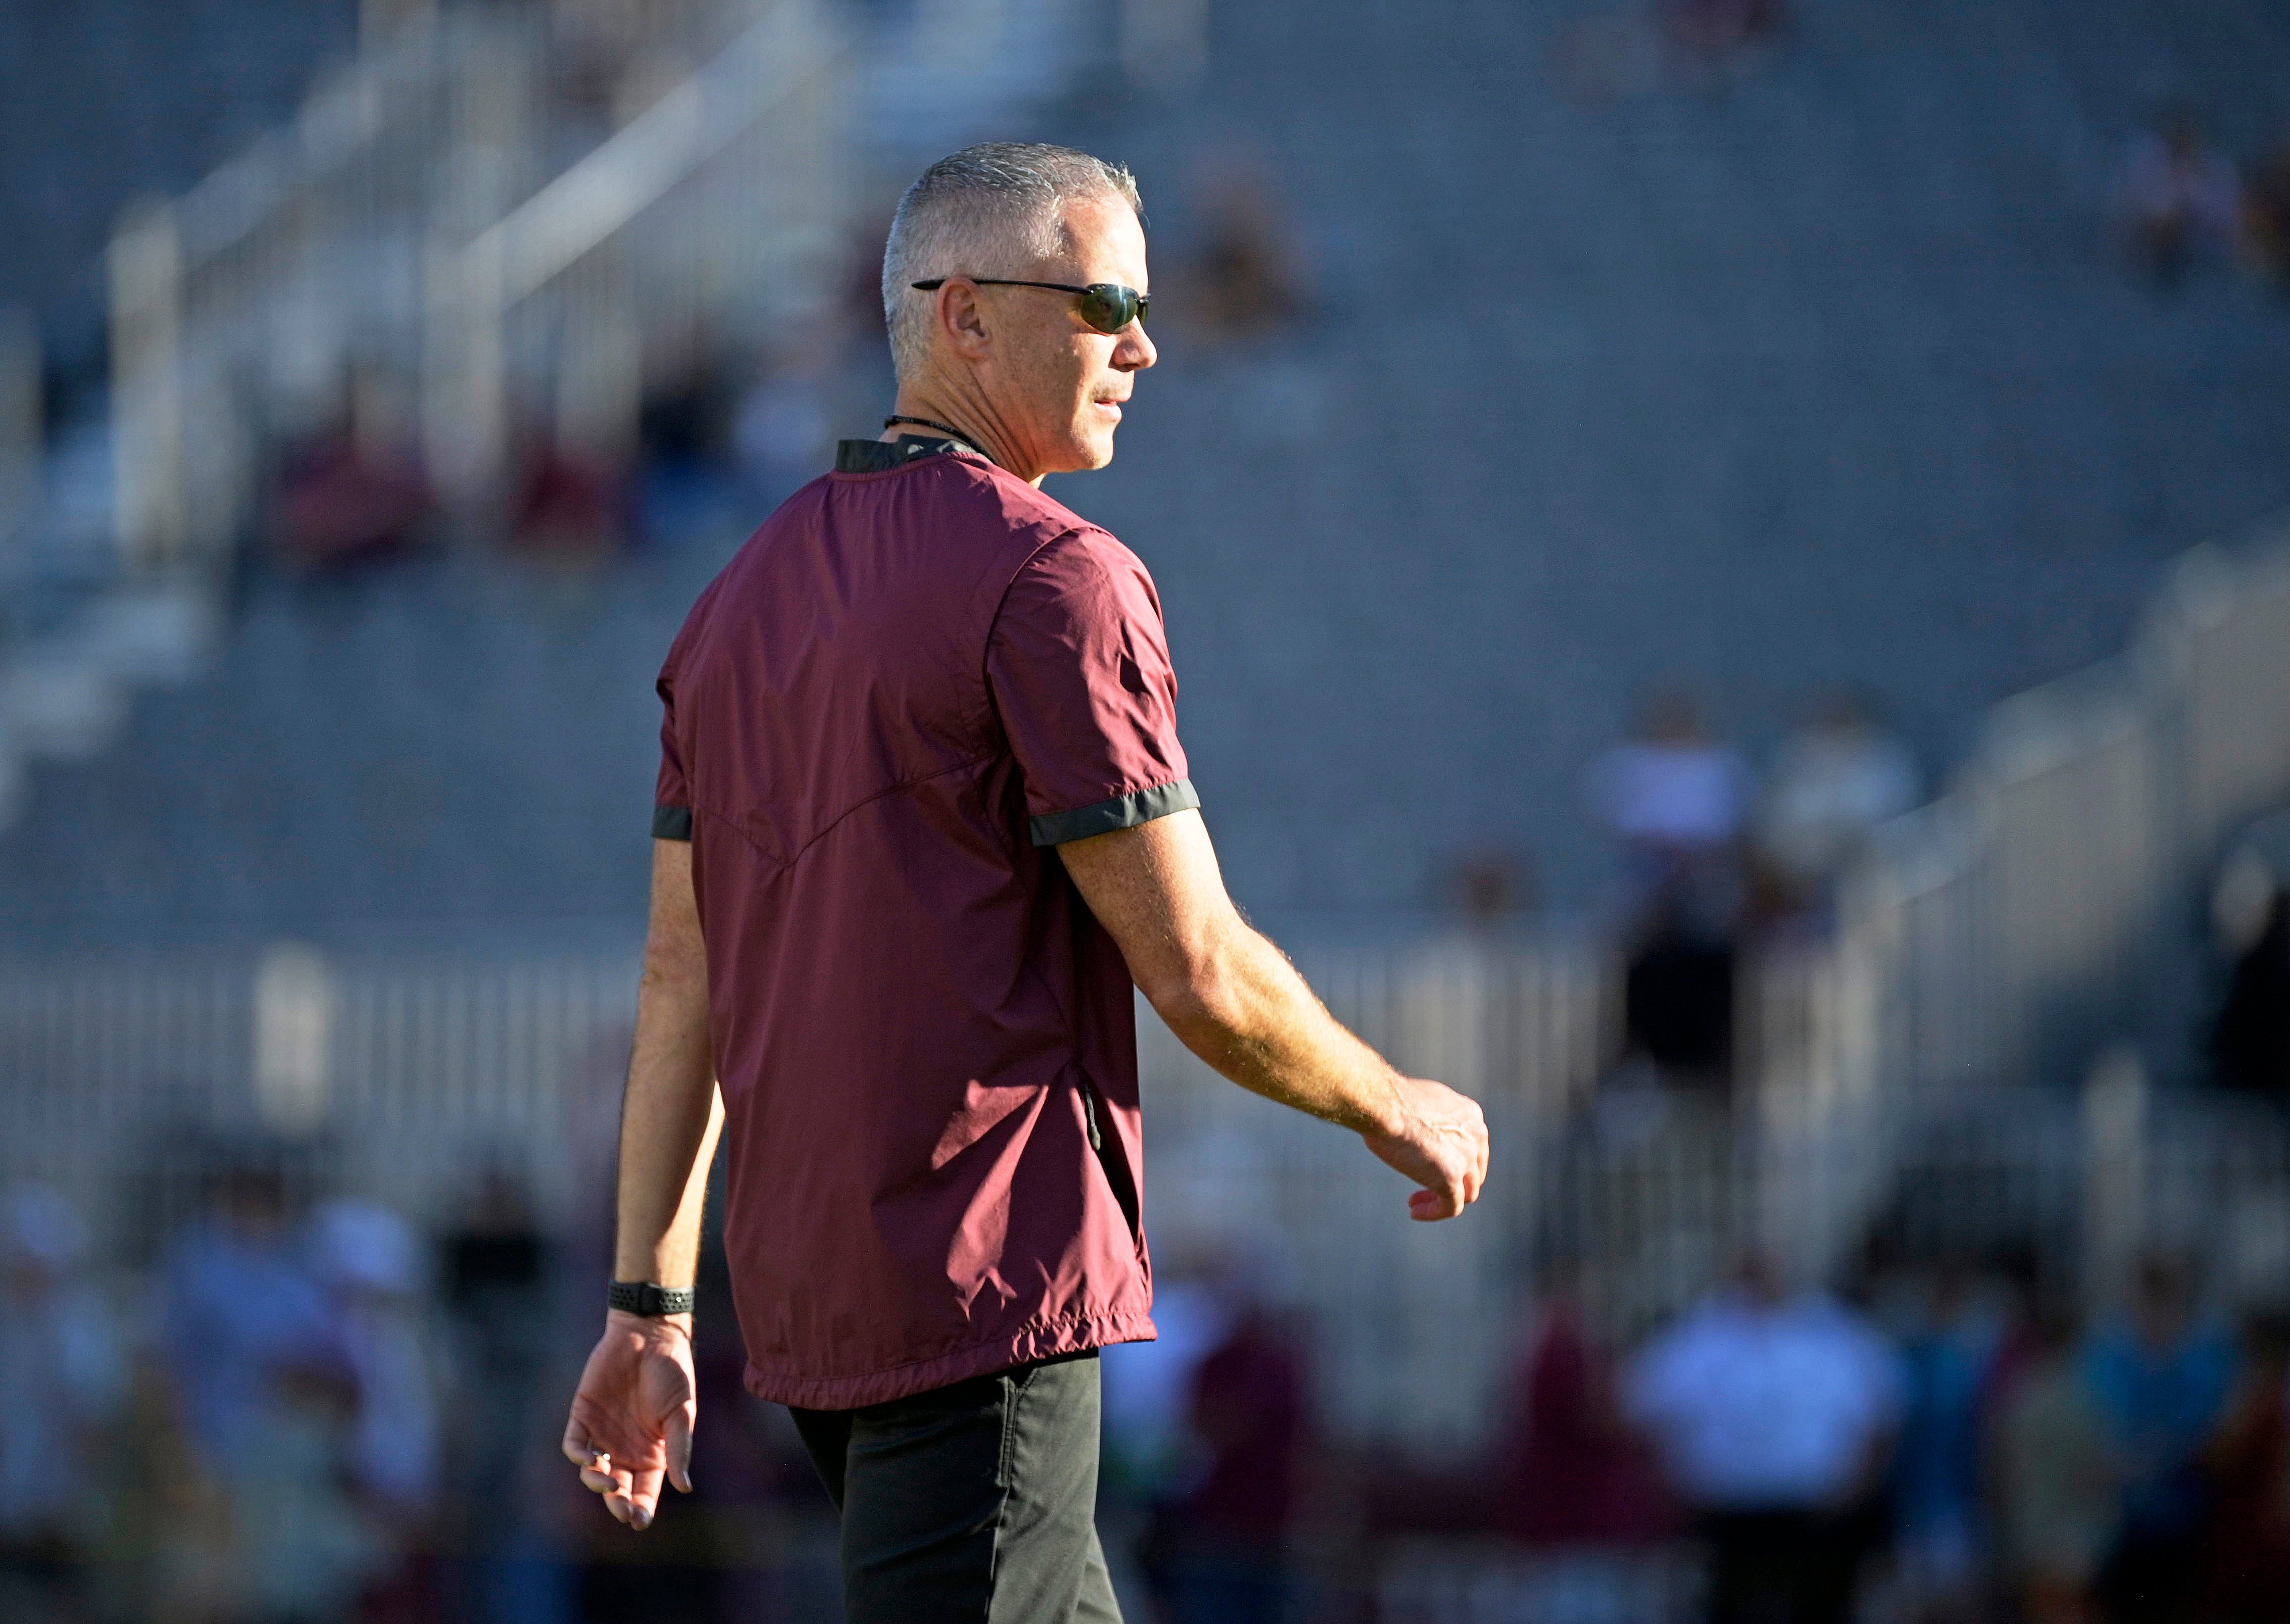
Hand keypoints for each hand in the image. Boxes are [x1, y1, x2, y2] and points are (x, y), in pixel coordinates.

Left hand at [561, 1310, 696, 1528]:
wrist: (649, 1334)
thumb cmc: (673, 1372)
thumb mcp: (682, 1412)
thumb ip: (679, 1449)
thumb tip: (684, 1487)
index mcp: (652, 1452)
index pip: (645, 1489)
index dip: (642, 1508)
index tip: (640, 1521)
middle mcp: (625, 1448)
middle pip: (618, 1487)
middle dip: (619, 1504)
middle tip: (623, 1511)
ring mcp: (602, 1434)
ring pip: (593, 1472)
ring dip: (598, 1483)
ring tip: (608, 1483)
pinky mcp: (582, 1416)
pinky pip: (574, 1445)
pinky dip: (579, 1457)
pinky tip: (590, 1460)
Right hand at [1361, 1076, 1489, 1220]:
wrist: (1384, 1104)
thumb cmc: (1389, 1100)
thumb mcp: (1421, 1104)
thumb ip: (1431, 1120)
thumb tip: (1419, 1133)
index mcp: (1470, 1115)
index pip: (1472, 1147)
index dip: (1453, 1160)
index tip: (1428, 1164)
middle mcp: (1476, 1135)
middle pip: (1473, 1171)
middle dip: (1453, 1183)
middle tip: (1425, 1188)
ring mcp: (1466, 1158)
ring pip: (1467, 1192)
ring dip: (1442, 1199)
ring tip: (1416, 1203)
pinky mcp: (1451, 1178)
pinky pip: (1451, 1207)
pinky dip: (1434, 1212)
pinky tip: (1415, 1212)